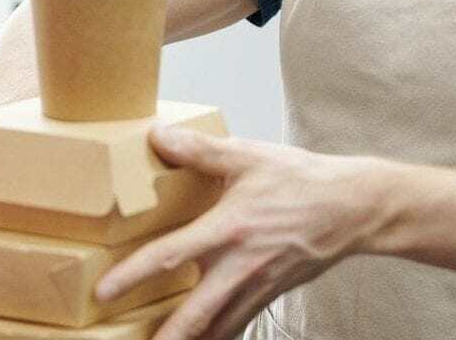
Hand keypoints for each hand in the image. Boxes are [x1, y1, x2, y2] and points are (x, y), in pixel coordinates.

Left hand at [95, 126, 391, 339]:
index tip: (104, 291)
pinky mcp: (269, 295)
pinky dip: (217, 337)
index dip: (135, 274)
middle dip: (164, 338)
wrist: (351, 208)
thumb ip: (200, 150)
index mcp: (229, 228)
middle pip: (194, 314)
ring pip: (216, 329)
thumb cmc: (300, 180)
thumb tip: (158, 136)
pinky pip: (237, 325)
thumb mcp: (248, 156)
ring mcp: (256, 286)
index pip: (172, 255)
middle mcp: (240, 265)